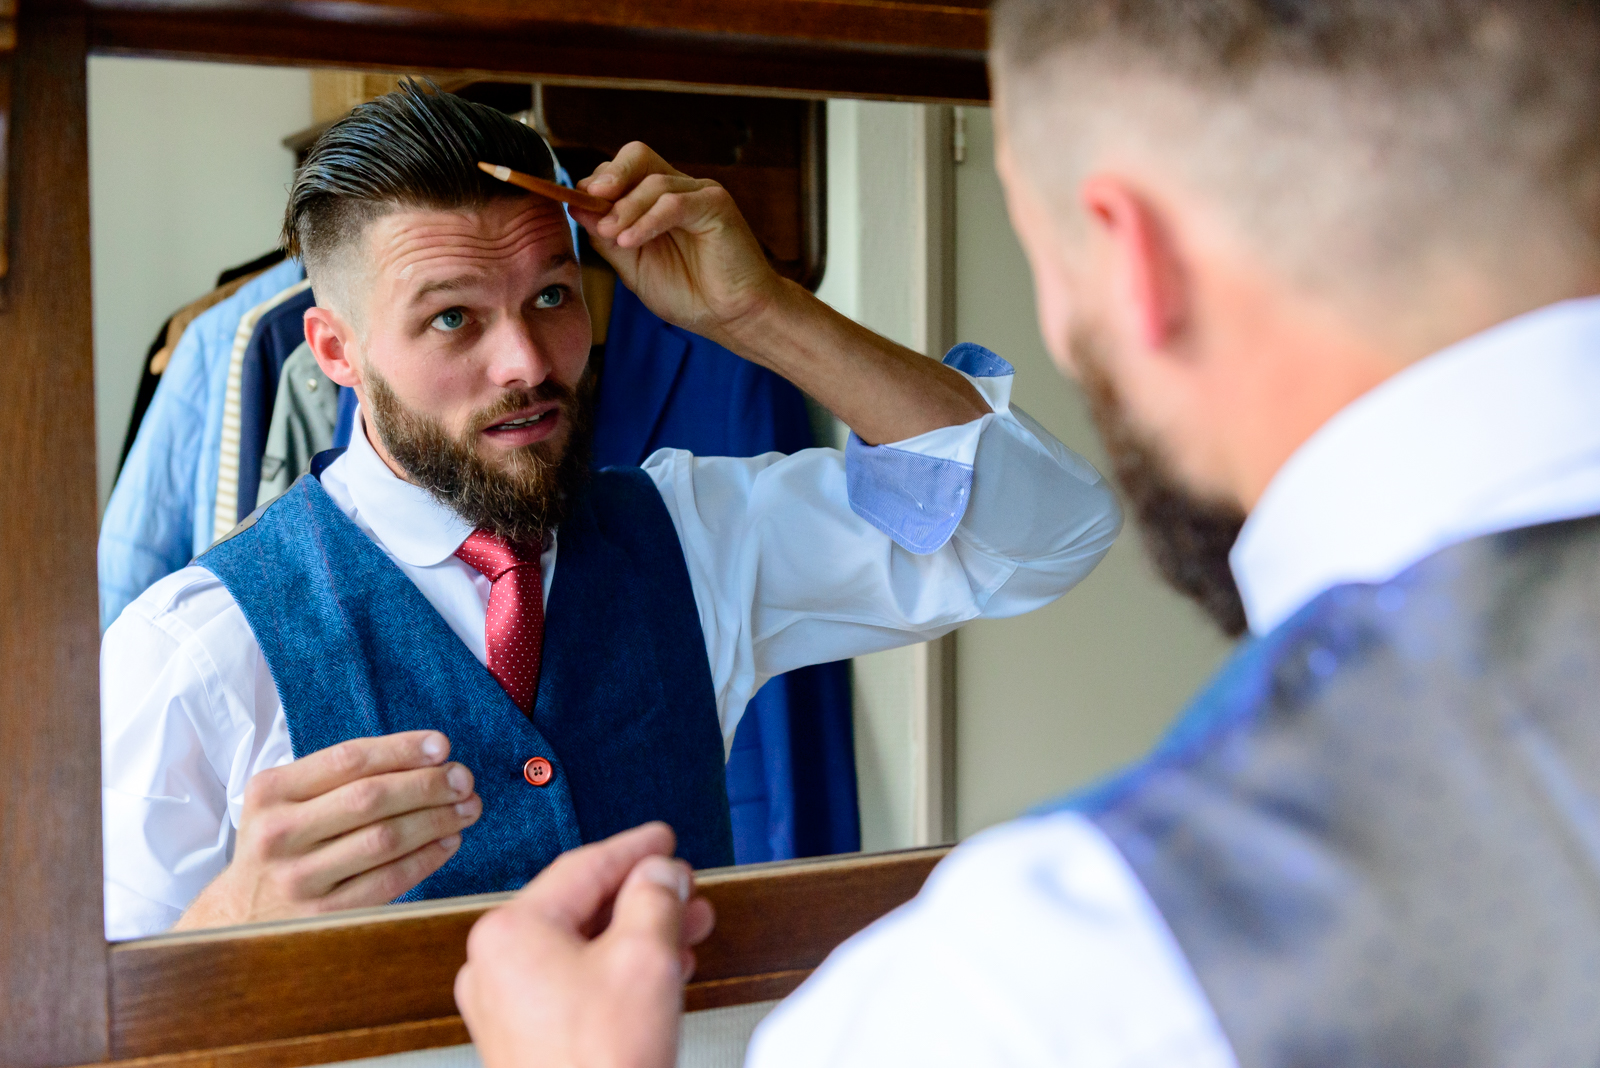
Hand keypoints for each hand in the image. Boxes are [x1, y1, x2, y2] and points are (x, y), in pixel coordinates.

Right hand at [173, 730, 480, 928]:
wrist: (236, 918)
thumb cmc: (279, 846)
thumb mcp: (285, 801)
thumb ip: (339, 777)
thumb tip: (426, 756)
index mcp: (270, 791)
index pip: (349, 759)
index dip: (402, 749)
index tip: (442, 746)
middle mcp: (279, 833)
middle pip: (371, 798)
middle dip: (428, 785)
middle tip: (464, 779)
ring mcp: (299, 878)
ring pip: (385, 839)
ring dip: (437, 820)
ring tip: (467, 808)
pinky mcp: (322, 916)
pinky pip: (388, 880)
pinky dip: (426, 858)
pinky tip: (449, 841)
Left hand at [455, 823, 716, 1067]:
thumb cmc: (601, 1065)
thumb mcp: (646, 957)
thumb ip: (655, 897)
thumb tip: (659, 873)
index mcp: (510, 932)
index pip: (583, 867)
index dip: (636, 849)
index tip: (663, 840)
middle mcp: (494, 965)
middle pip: (581, 907)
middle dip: (644, 898)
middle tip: (687, 891)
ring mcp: (503, 1006)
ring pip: (580, 948)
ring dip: (636, 936)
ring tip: (687, 932)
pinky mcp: (520, 1039)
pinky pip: (572, 984)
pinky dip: (615, 972)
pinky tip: (657, 975)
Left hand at [574, 142, 787, 345]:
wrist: (732, 318)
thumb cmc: (689, 294)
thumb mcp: (633, 267)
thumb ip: (606, 237)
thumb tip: (576, 205)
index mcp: (657, 201)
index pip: (621, 172)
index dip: (595, 184)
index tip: (576, 204)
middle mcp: (679, 190)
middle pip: (637, 156)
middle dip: (609, 175)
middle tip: (590, 199)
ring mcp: (700, 194)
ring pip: (654, 181)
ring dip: (626, 209)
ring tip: (613, 236)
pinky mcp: (716, 205)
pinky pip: (674, 203)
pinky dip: (648, 220)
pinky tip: (631, 240)